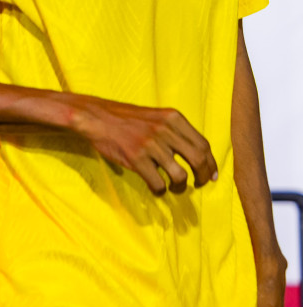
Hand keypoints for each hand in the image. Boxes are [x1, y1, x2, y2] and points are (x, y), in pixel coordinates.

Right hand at [69, 96, 215, 194]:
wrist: (95, 117)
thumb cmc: (124, 118)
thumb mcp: (155, 116)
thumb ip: (174, 131)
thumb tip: (194, 155)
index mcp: (173, 118)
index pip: (203, 144)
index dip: (211, 163)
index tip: (211, 175)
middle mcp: (165, 130)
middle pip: (198, 160)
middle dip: (202, 177)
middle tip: (199, 185)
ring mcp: (150, 145)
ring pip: (180, 175)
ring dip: (181, 187)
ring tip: (175, 188)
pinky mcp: (136, 158)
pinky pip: (157, 182)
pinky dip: (160, 190)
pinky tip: (156, 189)